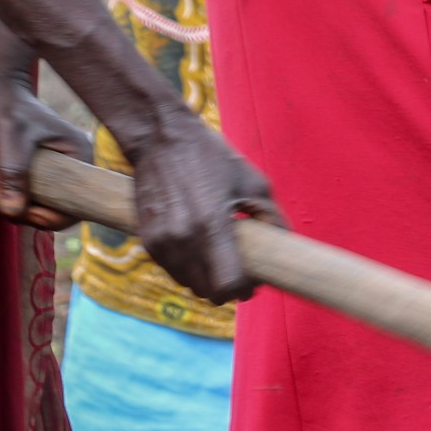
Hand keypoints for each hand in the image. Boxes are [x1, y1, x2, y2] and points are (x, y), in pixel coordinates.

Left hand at [0, 28, 90, 228]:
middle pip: (35, 211)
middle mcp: (62, 173)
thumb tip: (14, 211)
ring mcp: (38, 178)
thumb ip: (15, 172)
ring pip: (10, 206)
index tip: (19, 207)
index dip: (47, 217)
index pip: (72, 208)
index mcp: (76, 160)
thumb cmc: (7, 104)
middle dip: (1, 197)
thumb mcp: (12, 136)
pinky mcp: (16, 177)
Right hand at [125, 113, 276, 304]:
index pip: (226, 284)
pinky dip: (187, 269)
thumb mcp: (253, 183)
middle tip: (240, 274)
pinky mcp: (146, 239)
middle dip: (226, 288)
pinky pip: (171, 270)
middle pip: (207, 291)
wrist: (160, 139)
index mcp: (211, 225)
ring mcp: (160, 241)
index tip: (252, 283)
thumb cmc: (212, 157)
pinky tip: (200, 251)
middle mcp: (182, 239)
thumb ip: (272, 219)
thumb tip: (283, 247)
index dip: (242, 289)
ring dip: (205, 280)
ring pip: (187, 283)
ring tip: (220, 261)